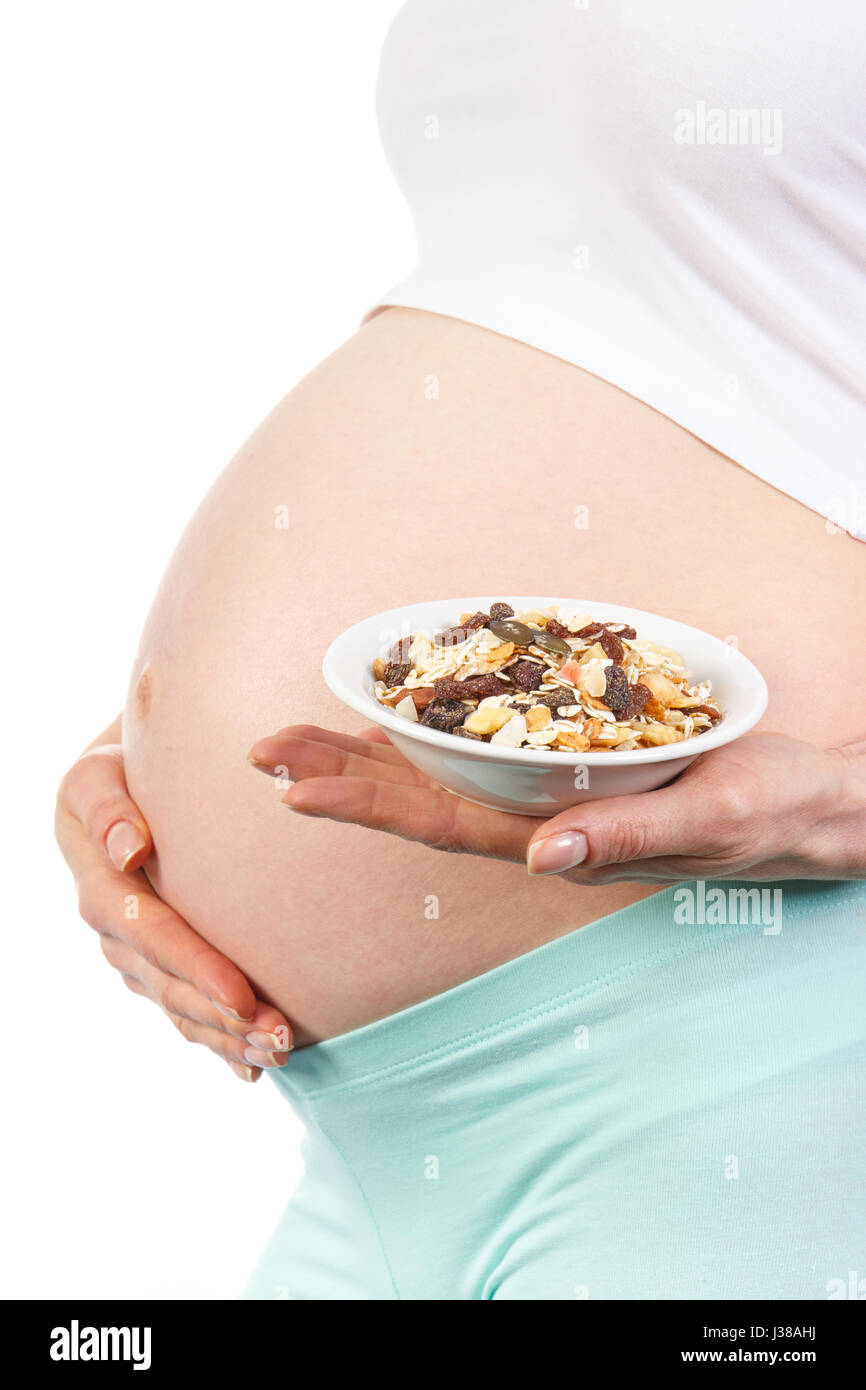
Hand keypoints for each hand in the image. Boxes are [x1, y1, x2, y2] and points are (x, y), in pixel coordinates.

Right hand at [56, 718, 292, 1080]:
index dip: (195, 968)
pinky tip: (253, 1070)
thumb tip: (130, 848)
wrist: (125, 780)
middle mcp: (115, 932)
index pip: (151, 934)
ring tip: (281, 1055)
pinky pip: (186, 1011)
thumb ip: (108, 808)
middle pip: (171, 986)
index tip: (242, 996)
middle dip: (224, 1019)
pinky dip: (219, 1043)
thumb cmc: (118, 770)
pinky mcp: (157, 967)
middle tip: (281, 1039)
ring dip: (229, 1038)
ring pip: (181, 1008)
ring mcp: (135, 956)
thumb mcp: (97, 776)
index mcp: (99, 886)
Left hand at [247, 725, 865, 884]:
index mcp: (564, 840)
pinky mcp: (573, 772)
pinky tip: (395, 719)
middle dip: (340, 773)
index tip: (293, 785)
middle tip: (261, 746)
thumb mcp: (710, 819)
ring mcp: (554, 800)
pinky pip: (485, 755)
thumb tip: (541, 857)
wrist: (809, 806)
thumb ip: (626, 836)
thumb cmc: (768, 811)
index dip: (367, 805)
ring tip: (298, 734)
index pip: (444, 824)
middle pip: (422, 800)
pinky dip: (429, 736)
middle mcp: (543, 824)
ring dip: (368, 757)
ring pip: (443, 778)